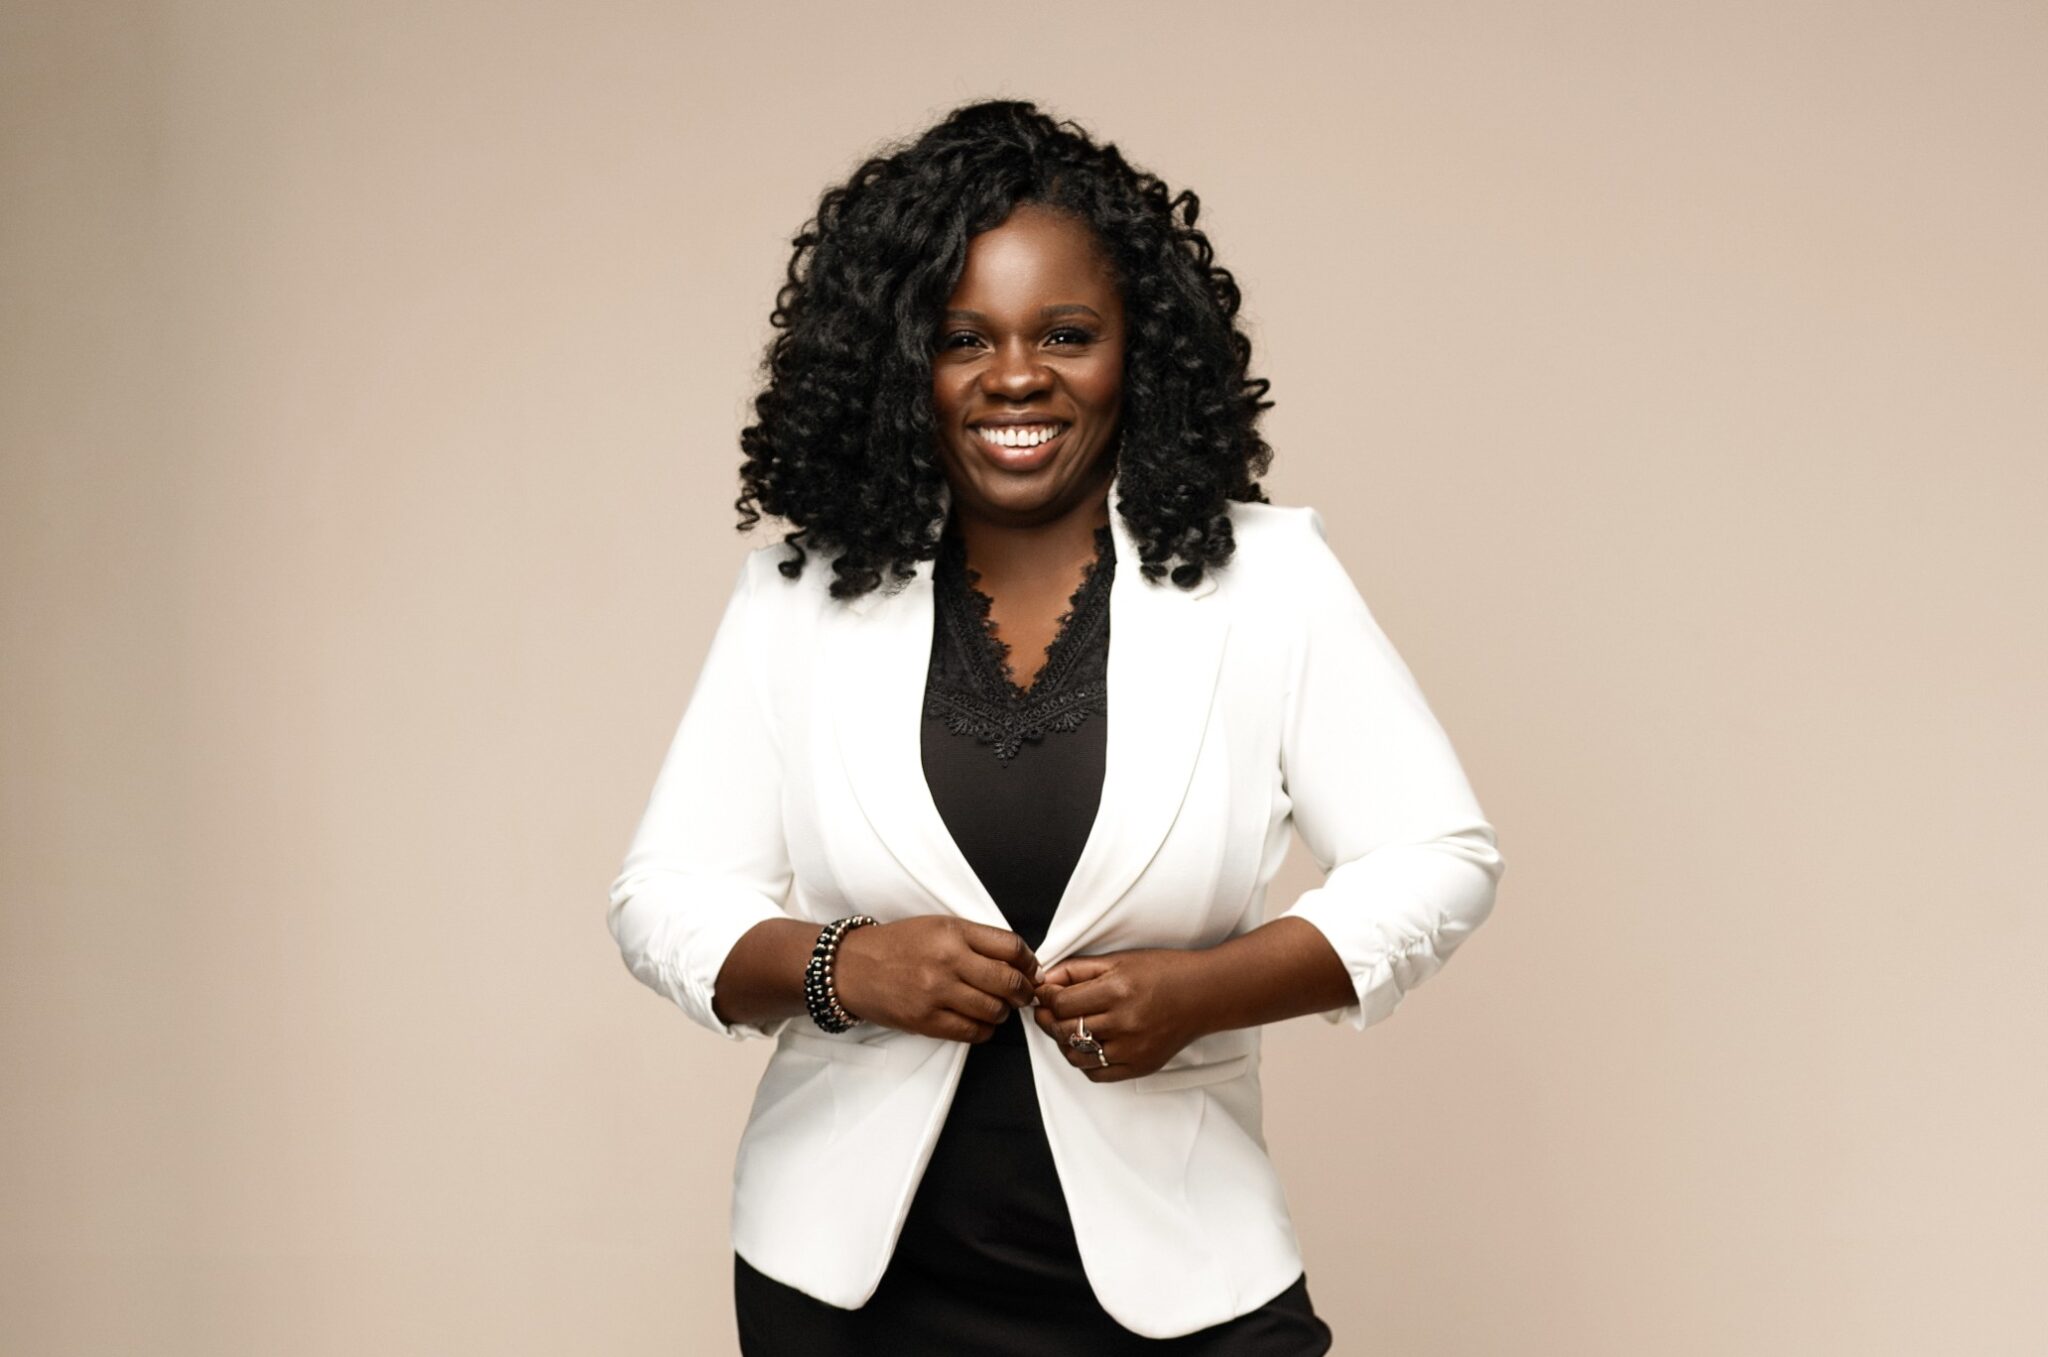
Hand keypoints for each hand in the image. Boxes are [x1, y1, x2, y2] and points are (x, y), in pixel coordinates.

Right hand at [831, 916, 1038, 1043]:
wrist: (852, 967)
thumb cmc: (897, 945)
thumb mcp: (938, 926)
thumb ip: (977, 940)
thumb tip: (1019, 961)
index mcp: (953, 931)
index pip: (1011, 947)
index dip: (1030, 962)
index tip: (1031, 970)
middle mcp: (947, 960)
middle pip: (1009, 981)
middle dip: (1024, 992)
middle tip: (1024, 995)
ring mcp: (936, 993)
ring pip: (994, 1010)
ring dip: (1003, 1012)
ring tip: (997, 1007)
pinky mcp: (926, 1021)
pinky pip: (972, 1032)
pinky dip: (985, 1030)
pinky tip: (980, 1022)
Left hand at [1030, 948, 1211, 1082]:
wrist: (1204, 994)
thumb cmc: (1165, 972)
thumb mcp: (1119, 960)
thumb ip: (1078, 970)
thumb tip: (1046, 980)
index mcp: (1117, 991)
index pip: (1062, 1004)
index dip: (1046, 998)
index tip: (1044, 994)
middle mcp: (1123, 1022)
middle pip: (1065, 1030)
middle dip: (1048, 1019)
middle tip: (1047, 1011)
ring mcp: (1132, 1049)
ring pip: (1076, 1055)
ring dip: (1063, 1042)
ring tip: (1067, 1027)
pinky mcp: (1139, 1066)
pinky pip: (1097, 1073)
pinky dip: (1084, 1061)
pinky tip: (1087, 1045)